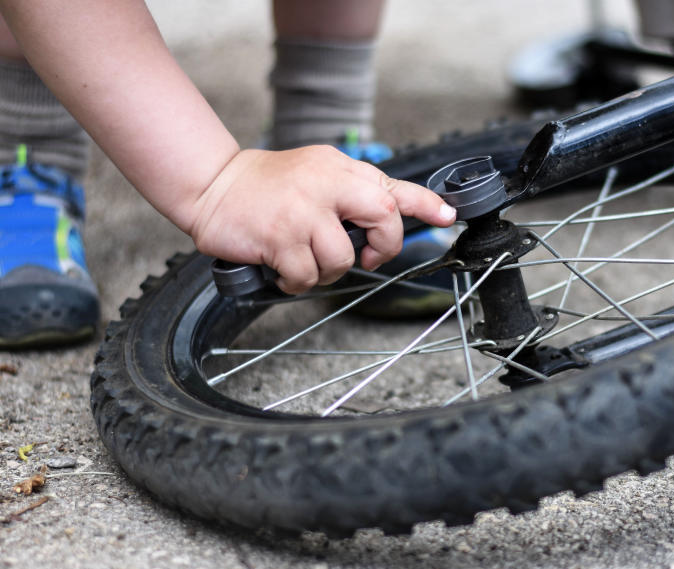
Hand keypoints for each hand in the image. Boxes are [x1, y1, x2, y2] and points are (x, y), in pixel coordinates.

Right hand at [188, 146, 456, 293]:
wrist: (213, 185)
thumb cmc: (267, 186)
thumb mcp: (315, 172)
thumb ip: (350, 190)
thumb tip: (390, 215)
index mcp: (339, 169)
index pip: (392, 185)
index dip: (425, 203)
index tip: (447, 216)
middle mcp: (326, 184)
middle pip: (383, 218)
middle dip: (383, 246)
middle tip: (368, 256)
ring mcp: (303, 210)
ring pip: (343, 258)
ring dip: (327, 270)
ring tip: (305, 260)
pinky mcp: (280, 236)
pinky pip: (307, 276)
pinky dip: (297, 281)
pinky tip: (282, 268)